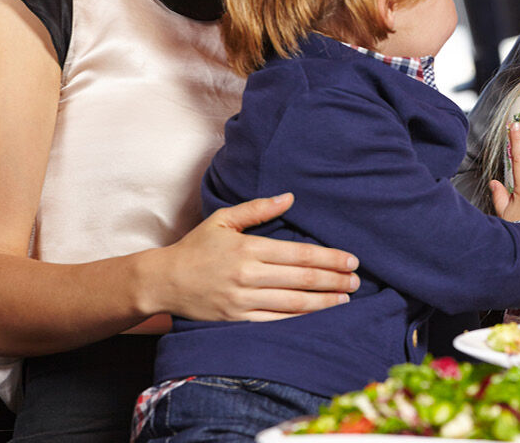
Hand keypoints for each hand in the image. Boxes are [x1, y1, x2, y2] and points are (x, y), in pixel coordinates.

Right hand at [142, 193, 359, 321]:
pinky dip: (299, 320)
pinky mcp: (236, 320)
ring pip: (292, 303)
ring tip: (345, 299)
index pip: (299, 254)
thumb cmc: (196, 248)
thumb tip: (289, 197)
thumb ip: (257, 209)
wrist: (162, 281)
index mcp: (248, 249)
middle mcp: (247, 275)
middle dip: (333, 280)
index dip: (329, 258)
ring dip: (323, 302)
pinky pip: (274, 321)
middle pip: (301, 279)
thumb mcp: (223, 220)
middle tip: (357, 281)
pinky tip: (317, 316)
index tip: (352, 260)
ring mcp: (242, 300)